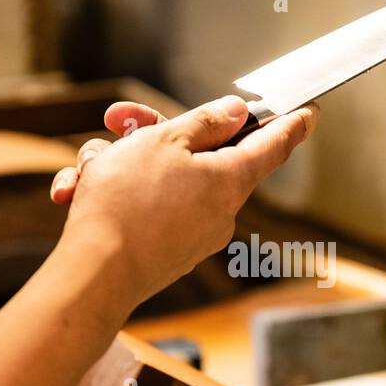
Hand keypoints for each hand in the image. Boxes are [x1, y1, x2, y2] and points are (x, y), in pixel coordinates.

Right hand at [52, 95, 317, 314]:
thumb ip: (204, 123)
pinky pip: (144, 209)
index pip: (272, 145)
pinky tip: (77, 195)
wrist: (95, 273)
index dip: (289, 124)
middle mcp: (219, 211)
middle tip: (121, 120)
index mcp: (229, 179)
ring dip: (122, 165)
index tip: (308, 112)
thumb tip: (236, 113)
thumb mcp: (166, 142)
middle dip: (155, 134)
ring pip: (161, 180)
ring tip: (90, 169)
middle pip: (200, 156)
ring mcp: (191, 235)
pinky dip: (113, 196)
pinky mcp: (164, 252)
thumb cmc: (129, 201)